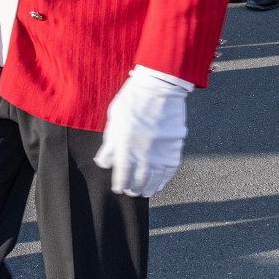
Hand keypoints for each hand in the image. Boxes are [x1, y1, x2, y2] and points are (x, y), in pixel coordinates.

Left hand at [93, 66, 191, 196]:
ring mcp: (160, 153)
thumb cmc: (134, 100)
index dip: (119, 185)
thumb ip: (109, 145)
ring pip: (154, 180)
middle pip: (138, 182)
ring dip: (148, 188)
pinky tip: (159, 183)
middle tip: (131, 191)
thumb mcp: (114, 120)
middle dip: (133, 189)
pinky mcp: (174, 149)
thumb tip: (104, 163)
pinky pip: (169, 172)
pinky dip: (164, 180)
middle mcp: (143, 154)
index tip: (118, 188)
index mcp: (125, 147)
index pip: (122, 176)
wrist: (160, 87)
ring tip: (144, 191)